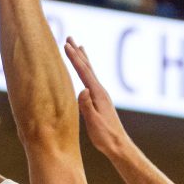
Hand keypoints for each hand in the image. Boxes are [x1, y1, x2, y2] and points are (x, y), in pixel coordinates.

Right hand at [65, 37, 129, 156]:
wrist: (118, 145)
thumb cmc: (105, 137)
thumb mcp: (94, 122)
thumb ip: (87, 106)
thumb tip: (82, 90)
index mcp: (97, 95)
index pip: (83, 72)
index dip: (74, 58)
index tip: (65, 44)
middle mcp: (100, 91)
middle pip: (87, 67)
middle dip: (77, 52)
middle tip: (69, 38)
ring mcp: (101, 95)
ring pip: (90, 72)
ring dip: (83, 59)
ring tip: (79, 47)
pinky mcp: (100, 100)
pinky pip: (91, 80)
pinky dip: (86, 71)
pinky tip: (85, 72)